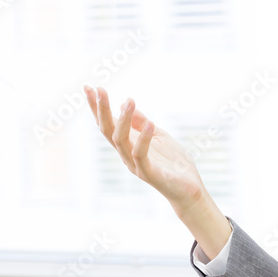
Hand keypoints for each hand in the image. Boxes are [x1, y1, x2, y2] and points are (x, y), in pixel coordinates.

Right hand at [83, 85, 231, 257]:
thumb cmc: (173, 163)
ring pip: (121, 141)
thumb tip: (125, 103)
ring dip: (123, 120)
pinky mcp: (149, 173)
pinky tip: (150, 124)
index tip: (89, 87)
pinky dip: (144, 139)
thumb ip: (141, 123)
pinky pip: (141, 155)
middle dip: (101, 110)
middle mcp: (127, 154)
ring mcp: (136, 165)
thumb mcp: (159, 135)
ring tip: (130, 100)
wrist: (189, 189)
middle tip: (99, 89)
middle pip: (108, 131)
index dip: (97, 107)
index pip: (108, 124)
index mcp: (128, 144)